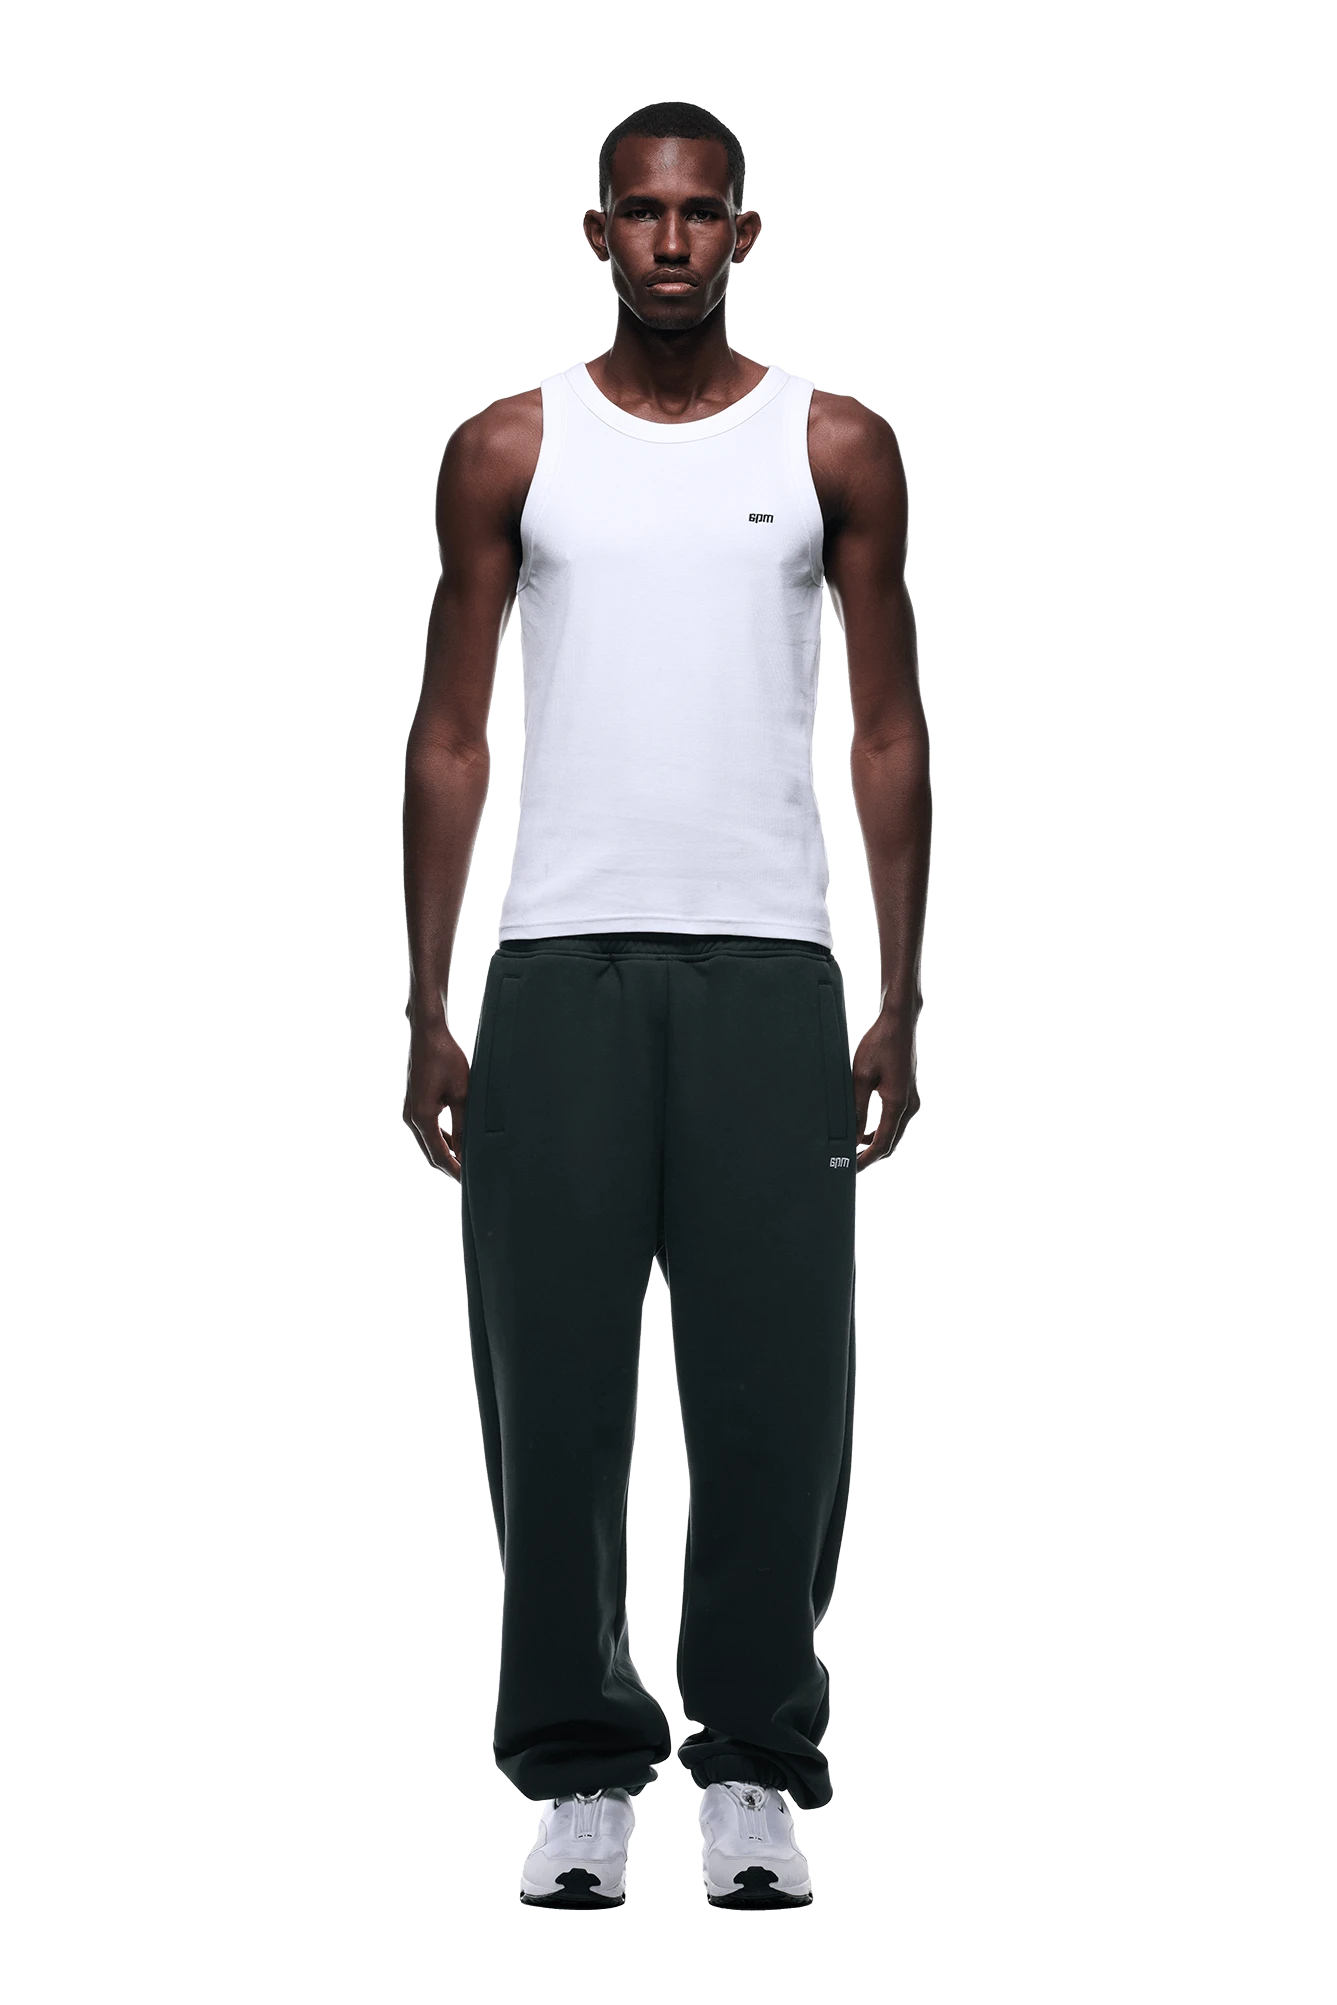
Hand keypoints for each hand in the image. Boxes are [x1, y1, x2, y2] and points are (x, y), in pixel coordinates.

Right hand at [403, 1017, 470, 1179]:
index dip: (455, 1170)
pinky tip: (457, 1141)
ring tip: (467, 1160)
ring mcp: (410, 1112)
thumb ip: (464, 1125)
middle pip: (431, 1152)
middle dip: (451, 1165)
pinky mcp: (414, 1105)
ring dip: (446, 1152)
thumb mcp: (462, 1094)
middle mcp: (412, 1118)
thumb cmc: (446, 1060)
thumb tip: (467, 1150)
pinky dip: (441, 1138)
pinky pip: (427, 1130)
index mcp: (423, 1118)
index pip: (440, 1155)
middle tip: (472, 1175)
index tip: (470, 1180)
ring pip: (429, 1142)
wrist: (427, 1036)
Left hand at [852, 1007, 920, 1172]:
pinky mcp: (908, 1094)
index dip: (866, 1158)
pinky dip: (881, 1130)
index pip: (883, 1143)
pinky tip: (866, 1132)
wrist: (899, 1024)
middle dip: (871, 1155)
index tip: (851, 1168)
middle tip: (850, 1164)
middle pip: (891, 1141)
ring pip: (894, 1132)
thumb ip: (857, 1109)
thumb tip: (853, 1136)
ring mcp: (911, 1100)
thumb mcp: (860, 1077)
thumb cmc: (879, 1045)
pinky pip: (895, 1120)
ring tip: (854, 1150)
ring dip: (876, 1143)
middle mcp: (909, 1105)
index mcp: (897, 1103)